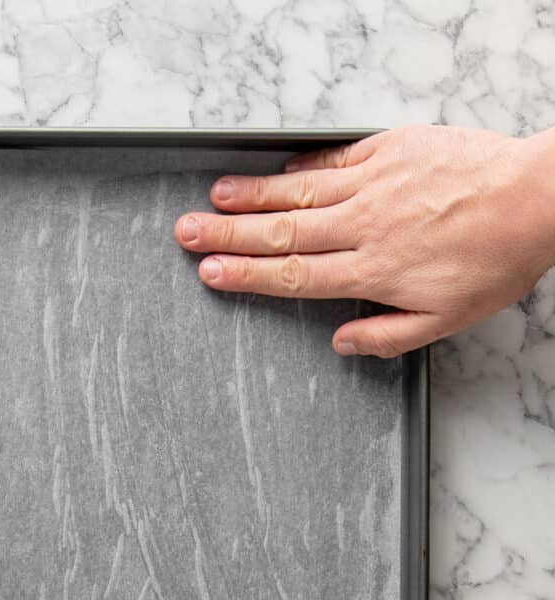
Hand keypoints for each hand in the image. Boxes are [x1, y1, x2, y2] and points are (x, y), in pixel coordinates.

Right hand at [174, 124, 554, 356]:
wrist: (534, 199)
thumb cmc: (493, 261)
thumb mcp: (445, 319)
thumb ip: (387, 335)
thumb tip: (341, 342)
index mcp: (373, 271)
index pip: (294, 275)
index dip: (246, 276)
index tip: (211, 273)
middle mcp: (364, 227)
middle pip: (282, 234)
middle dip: (228, 235)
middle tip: (186, 233)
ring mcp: (375, 185)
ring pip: (299, 194)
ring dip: (251, 198)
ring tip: (213, 200)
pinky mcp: (391, 150)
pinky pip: (334, 161)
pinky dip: (299, 169)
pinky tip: (274, 173)